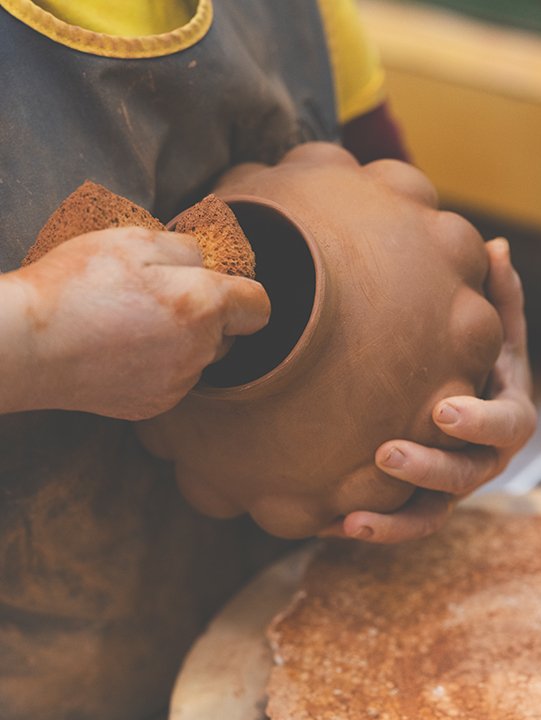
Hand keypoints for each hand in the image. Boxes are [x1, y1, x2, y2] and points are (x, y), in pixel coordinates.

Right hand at [0, 227, 269, 418]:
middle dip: (209, 314)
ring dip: (184, 341)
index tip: (219, 283)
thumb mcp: (134, 240)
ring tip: (136, 323)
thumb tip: (208, 261)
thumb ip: (187, 249)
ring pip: (200, 358)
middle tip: (163, 296)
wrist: (28, 347)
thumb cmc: (78, 285)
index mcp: (202, 306)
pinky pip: (174, 381)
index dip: (244, 291)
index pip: (260, 306)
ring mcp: (177, 384)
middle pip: (229, 334)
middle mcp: (199, 352)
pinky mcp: (153, 406)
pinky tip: (124, 350)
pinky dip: (160, 366)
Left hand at [321, 237, 536, 543]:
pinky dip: (370, 528)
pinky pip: (398, 525)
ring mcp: (451, 485)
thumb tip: (497, 246)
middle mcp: (483, 455)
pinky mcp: (420, 503)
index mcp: (505, 410)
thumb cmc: (470, 356)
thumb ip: (496, 296)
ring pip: (431, 513)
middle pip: (469, 474)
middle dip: (430, 467)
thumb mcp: (487, 326)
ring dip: (394, 520)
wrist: (452, 397)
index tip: (442, 410)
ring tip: (350, 518)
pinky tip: (330, 525)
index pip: (509, 423)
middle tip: (387, 454)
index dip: (480, 421)